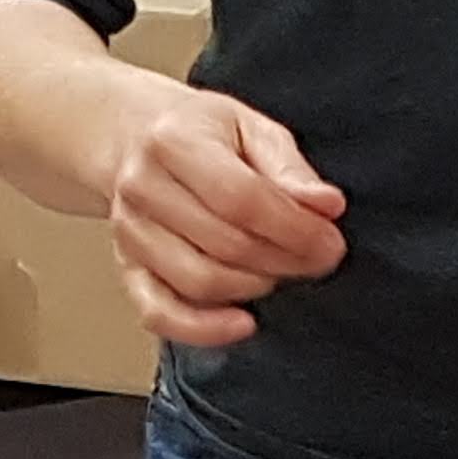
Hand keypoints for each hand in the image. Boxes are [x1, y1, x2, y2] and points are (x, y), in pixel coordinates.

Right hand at [104, 83, 347, 347]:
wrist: (133, 137)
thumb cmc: (202, 133)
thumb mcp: (252, 129)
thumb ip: (290, 168)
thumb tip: (327, 205)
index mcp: (174, 141)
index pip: (241, 198)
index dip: (293, 229)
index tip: (331, 243)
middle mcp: (142, 187)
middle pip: (224, 244)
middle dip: (285, 261)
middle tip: (319, 261)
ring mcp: (129, 232)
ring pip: (199, 281)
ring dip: (255, 288)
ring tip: (284, 273)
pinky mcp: (126, 267)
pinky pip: (159, 313)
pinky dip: (204, 329)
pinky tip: (244, 324)